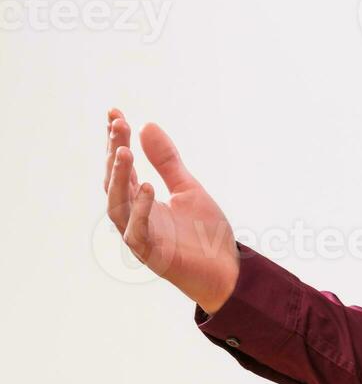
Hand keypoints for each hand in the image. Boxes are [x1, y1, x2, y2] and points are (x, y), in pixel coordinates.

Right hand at [104, 109, 239, 314]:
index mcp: (141, 201)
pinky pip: (137, 231)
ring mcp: (140, 235)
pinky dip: (140, 209)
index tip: (114, 112)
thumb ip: (167, 161)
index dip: (116, 141)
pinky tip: (147, 187)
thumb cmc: (204, 233)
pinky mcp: (151, 254)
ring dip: (119, 178)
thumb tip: (147, 124)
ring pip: (117, 205)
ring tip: (123, 151)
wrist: (225, 270)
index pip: (123, 167)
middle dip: (113, 152)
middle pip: (115, 181)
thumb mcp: (188, 187)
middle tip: (116, 123)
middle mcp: (134, 217)